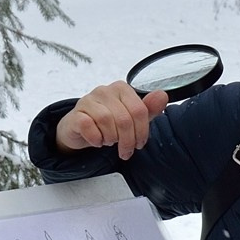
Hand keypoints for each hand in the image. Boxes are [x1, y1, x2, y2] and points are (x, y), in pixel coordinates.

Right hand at [54, 81, 168, 158]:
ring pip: (106, 120)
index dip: (142, 131)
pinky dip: (95, 138)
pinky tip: (97, 141)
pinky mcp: (76, 113)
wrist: (79, 128)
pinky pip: (87, 125)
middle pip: (124, 118)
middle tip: (125, 150)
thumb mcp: (132, 118)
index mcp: (121, 89)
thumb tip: (163, 95)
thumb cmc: (108, 122)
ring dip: (111, 138)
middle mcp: (104, 91)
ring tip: (110, 142)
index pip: (139, 110)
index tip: (139, 144)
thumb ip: (148, 108)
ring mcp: (88, 100)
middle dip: (127, 140)